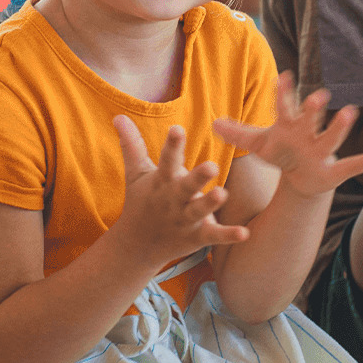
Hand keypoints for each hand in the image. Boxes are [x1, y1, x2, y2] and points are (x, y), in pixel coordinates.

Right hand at [109, 117, 249, 270]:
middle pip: (185, 187)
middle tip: (212, 166)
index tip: (178, 129)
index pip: (166, 160)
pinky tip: (244, 233)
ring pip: (199, 211)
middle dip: (197, 177)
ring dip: (210, 203)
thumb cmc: (142, 201)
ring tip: (224, 193)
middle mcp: (173, 200)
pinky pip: (213, 236)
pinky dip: (228, 235)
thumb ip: (132, 145)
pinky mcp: (196, 237)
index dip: (172, 145)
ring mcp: (184, 219)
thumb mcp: (136, 174)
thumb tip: (118, 116)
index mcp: (162, 181)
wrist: (137, 246)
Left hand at [212, 72, 362, 198]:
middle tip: (319, 94)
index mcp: (290, 125)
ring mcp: (323, 150)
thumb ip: (239, 133)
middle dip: (313, 108)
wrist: (302, 177)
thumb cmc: (283, 153)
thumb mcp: (260, 144)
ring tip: (351, 111)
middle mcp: (308, 134)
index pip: (284, 106)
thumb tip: (212, 123)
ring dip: (341, 126)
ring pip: (332, 137)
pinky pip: (351, 165)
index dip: (284, 93)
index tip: (283, 76)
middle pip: (310, 118)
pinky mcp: (334, 169)